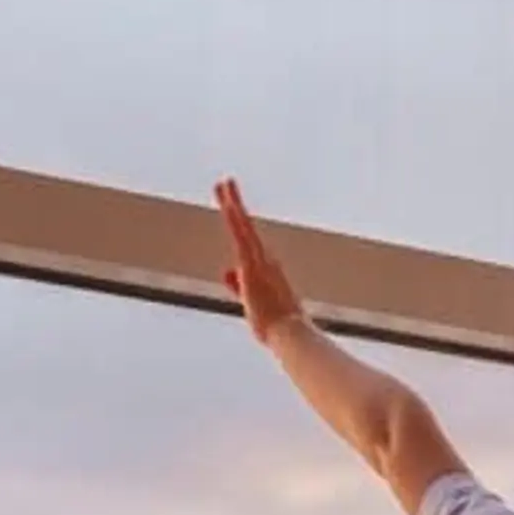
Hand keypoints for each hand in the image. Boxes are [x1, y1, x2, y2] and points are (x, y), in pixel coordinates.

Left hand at [216, 178, 302, 348]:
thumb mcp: (252, 302)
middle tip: (225, 182)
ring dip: (232, 203)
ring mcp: (259, 259)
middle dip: (235, 203)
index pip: (247, 240)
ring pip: (243, 225)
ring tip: (223, 183)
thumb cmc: (276, 326)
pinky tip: (228, 204)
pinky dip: (235, 219)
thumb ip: (239, 285)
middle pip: (245, 225)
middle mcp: (265, 259)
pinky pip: (241, 235)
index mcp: (266, 268)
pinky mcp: (251, 264)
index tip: (231, 205)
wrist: (290, 332)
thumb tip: (227, 273)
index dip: (239, 221)